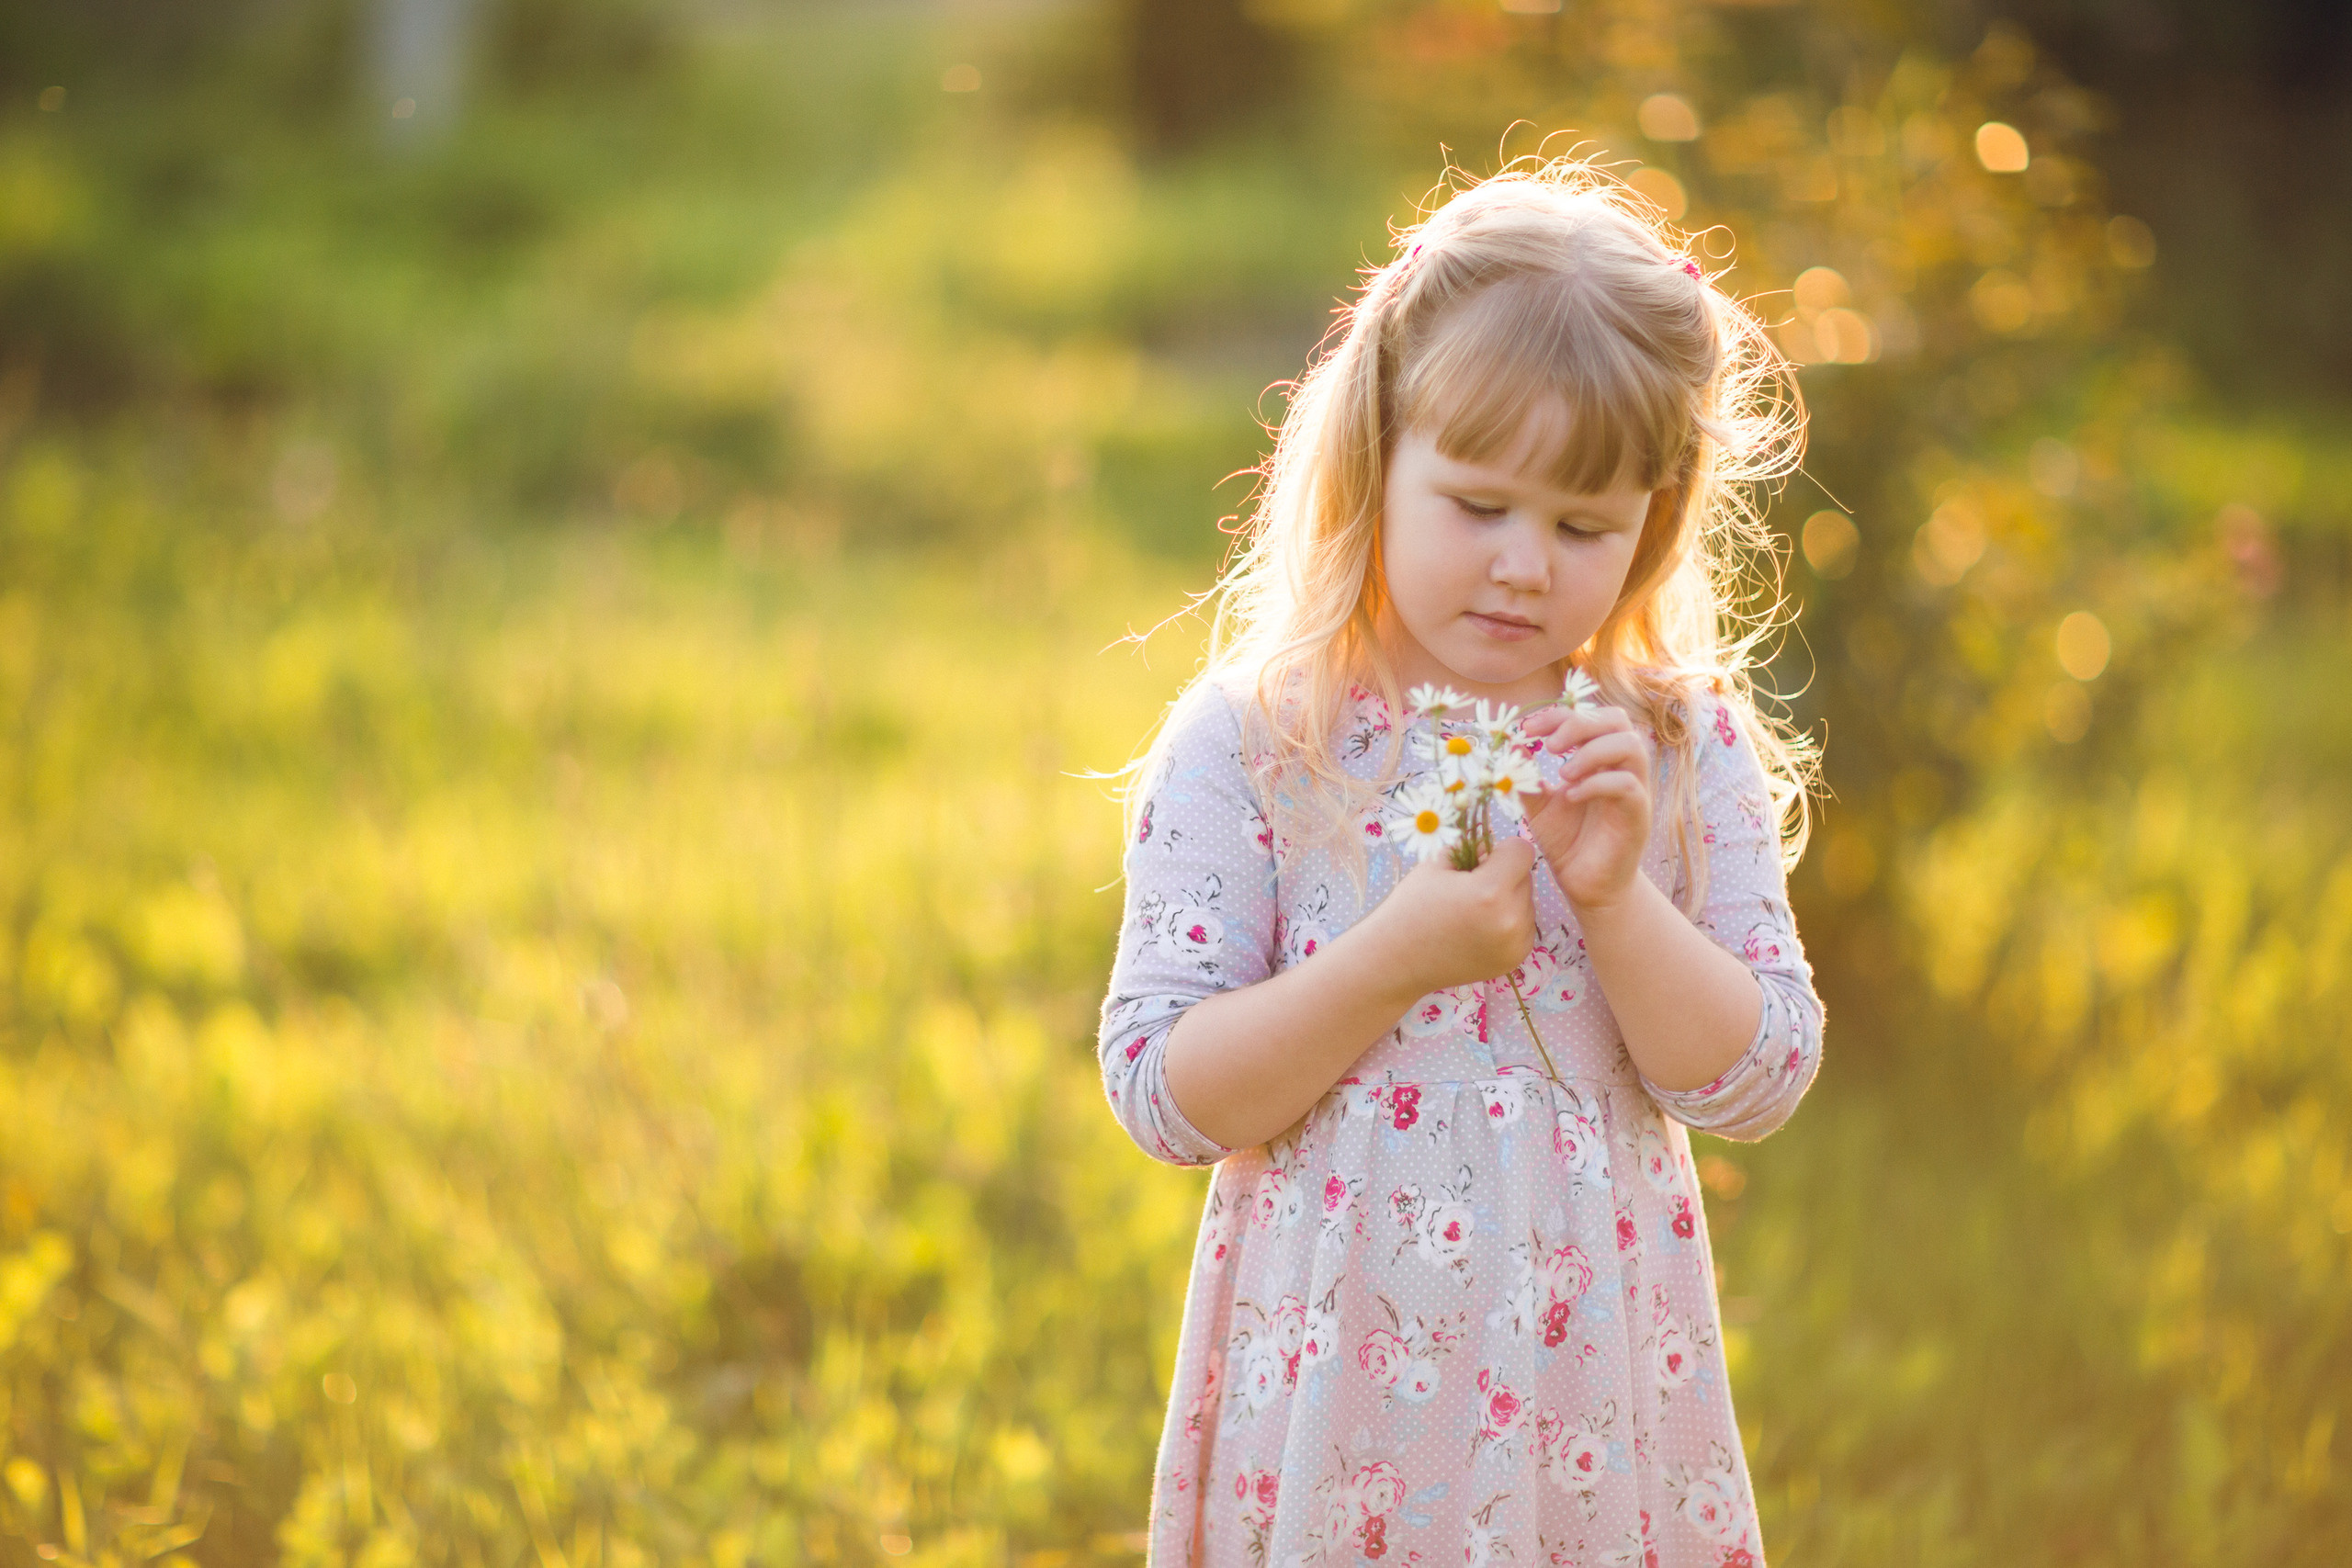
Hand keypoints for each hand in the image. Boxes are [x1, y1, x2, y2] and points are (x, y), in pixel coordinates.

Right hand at [1361, 837, 1539, 996]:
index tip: (1481, 860)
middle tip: (1471, 887)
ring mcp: (1514, 943)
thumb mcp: (1438, 864)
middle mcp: (1510, 920)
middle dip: (1504, 875)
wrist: (1397, 960)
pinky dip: (1508, 922)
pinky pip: (1525, 926)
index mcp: (1490, 891)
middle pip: (1526, 876)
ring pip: (1527, 902)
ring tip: (1473, 911)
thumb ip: (1473, 849)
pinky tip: (1479, 928)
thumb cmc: (1412, 907)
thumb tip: (1496, 848)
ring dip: (1508, 899)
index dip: (1501, 850)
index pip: (1522, 851)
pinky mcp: (1514, 959)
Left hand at [1520, 705, 1654, 911]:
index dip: (1558, 715)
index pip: (1589, 716)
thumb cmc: (1568, 842)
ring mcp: (1635, 790)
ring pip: (1631, 746)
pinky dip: (1597, 784)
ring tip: (1562, 775)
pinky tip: (1572, 797)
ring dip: (1591, 752)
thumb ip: (1527, 778)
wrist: (1587, 886)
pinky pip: (1628, 786)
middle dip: (1579, 724)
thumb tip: (1511, 746)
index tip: (1526, 728)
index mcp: (1600, 758)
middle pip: (1617, 720)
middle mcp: (1622, 768)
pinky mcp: (1638, 816)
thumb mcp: (1538, 806)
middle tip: (1548, 746)